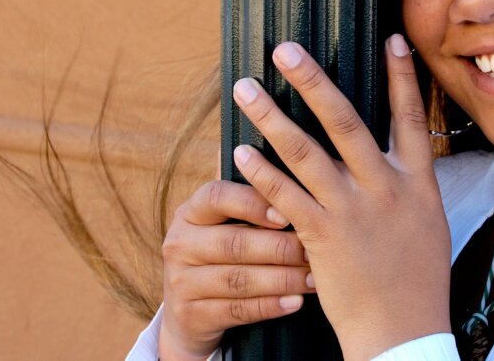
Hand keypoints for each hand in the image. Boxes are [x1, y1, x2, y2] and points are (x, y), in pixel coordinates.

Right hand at [158, 180, 315, 360]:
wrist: (189, 314)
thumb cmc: (221, 255)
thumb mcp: (223, 225)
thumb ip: (249, 203)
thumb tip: (289, 178)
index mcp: (189, 212)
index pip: (216, 197)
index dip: (252, 203)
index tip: (287, 214)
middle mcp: (180, 243)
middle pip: (233, 242)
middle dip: (279, 248)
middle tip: (314, 251)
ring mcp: (181, 282)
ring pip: (238, 279)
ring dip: (282, 279)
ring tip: (313, 279)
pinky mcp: (191, 316)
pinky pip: (237, 310)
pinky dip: (270, 306)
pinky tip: (295, 302)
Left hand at [231, 34, 451, 360]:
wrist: (403, 332)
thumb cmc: (417, 278)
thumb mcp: (428, 222)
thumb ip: (410, 182)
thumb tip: (401, 149)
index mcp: (417, 181)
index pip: (412, 117)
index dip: (402, 76)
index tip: (390, 37)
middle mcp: (385, 187)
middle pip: (345, 121)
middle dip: (313, 81)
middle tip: (285, 49)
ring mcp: (352, 211)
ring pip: (305, 152)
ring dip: (271, 116)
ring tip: (245, 88)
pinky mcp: (322, 237)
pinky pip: (285, 196)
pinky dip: (261, 173)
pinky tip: (240, 153)